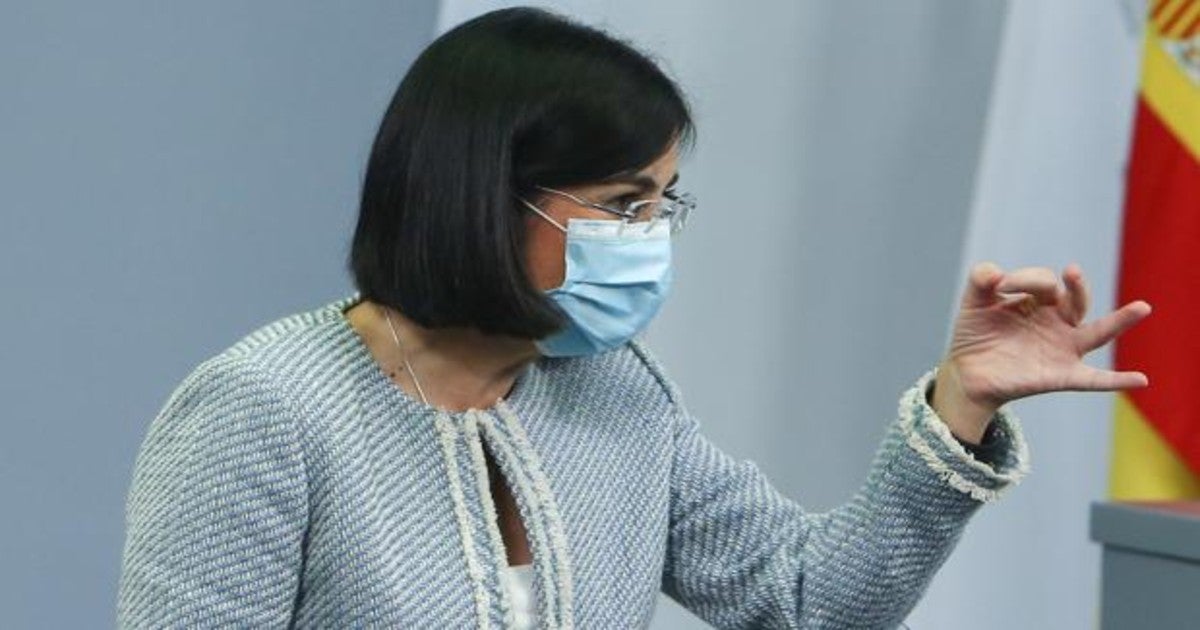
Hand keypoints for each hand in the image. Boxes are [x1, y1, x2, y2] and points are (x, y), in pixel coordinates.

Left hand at [932, 262, 1150, 443]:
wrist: (967, 373)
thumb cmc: (975, 336)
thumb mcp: (973, 304)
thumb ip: (979, 281)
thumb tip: (995, 273)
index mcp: (1039, 302)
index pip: (1045, 282)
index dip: (1025, 279)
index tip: (999, 285)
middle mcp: (1057, 322)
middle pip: (1077, 300)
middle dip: (1077, 286)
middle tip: (1071, 272)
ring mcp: (1062, 349)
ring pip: (1098, 332)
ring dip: (1121, 320)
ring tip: (1142, 307)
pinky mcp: (1061, 375)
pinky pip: (1094, 379)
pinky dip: (1117, 380)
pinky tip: (1141, 380)